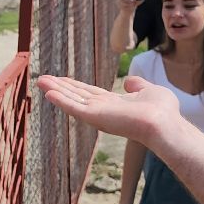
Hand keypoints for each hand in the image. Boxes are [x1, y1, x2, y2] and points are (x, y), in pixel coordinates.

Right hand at [37, 74, 181, 143]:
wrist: (164, 123)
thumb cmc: (162, 110)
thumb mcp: (150, 90)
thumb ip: (138, 86)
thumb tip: (129, 81)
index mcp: (114, 104)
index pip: (90, 93)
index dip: (75, 86)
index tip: (62, 79)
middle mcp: (103, 109)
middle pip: (76, 96)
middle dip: (60, 87)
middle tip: (43, 79)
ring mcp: (97, 114)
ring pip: (72, 100)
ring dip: (55, 90)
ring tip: (40, 81)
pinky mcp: (95, 117)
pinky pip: (74, 107)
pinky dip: (60, 100)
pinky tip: (48, 93)